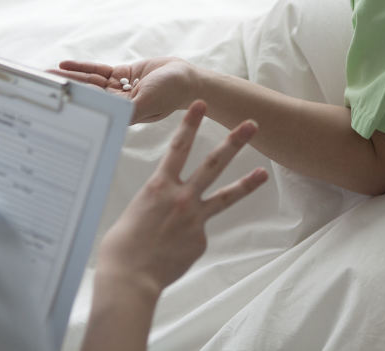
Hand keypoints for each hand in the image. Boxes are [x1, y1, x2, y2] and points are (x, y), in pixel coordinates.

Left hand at [53, 57, 198, 123]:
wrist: (187, 78)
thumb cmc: (171, 93)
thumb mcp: (148, 102)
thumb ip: (129, 109)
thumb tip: (109, 117)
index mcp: (121, 113)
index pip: (93, 107)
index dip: (74, 103)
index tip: (55, 102)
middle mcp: (117, 102)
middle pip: (86, 94)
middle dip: (66, 90)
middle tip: (42, 86)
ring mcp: (118, 88)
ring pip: (89, 82)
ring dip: (69, 77)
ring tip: (47, 75)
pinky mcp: (122, 74)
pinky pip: (98, 71)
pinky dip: (82, 68)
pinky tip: (65, 65)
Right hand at [96, 100, 267, 297]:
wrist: (130, 279)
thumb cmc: (121, 247)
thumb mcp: (134, 211)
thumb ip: (155, 202)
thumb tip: (167, 208)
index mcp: (158, 186)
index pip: (177, 147)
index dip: (190, 123)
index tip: (201, 104)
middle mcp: (181, 198)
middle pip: (213, 164)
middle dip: (234, 142)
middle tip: (251, 125)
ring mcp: (195, 219)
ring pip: (225, 196)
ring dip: (246, 182)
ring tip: (263, 172)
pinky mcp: (200, 240)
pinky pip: (197, 234)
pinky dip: (185, 239)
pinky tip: (171, 251)